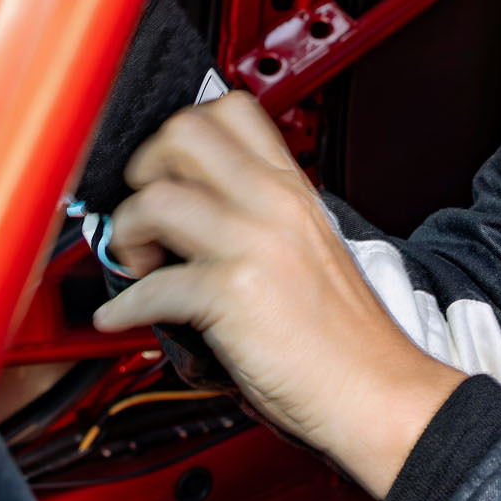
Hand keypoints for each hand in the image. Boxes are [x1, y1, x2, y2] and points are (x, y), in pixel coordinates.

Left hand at [91, 94, 463, 496]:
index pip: (232, 111)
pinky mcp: (234, 294)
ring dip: (126, 233)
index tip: (167, 171)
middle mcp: (275, 205)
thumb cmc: (345, 337)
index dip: (181, 133)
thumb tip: (197, 217)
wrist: (377, 390)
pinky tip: (124, 317)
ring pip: (155, 200)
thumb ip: (263, 221)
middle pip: (184, 134)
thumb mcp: (311, 251)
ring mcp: (255, 245)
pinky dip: (123, 306)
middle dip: (145, 169)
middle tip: (147, 211)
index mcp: (294, 192)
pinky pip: (151, 285)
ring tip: (138, 263)